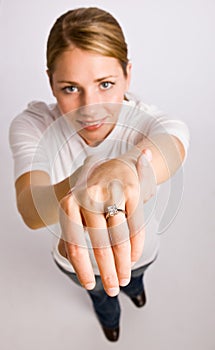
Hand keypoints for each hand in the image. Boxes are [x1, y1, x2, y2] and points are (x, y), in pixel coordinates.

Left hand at [59, 149, 154, 295]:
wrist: (111, 165)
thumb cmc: (90, 196)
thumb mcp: (75, 211)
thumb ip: (68, 232)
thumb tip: (63, 255)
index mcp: (69, 204)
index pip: (73, 243)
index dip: (82, 267)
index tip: (90, 285)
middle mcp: (88, 198)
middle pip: (99, 244)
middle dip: (107, 271)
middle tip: (113, 289)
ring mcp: (110, 193)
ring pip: (119, 238)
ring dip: (123, 263)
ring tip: (123, 278)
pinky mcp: (131, 192)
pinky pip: (134, 227)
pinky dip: (135, 247)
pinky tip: (133, 260)